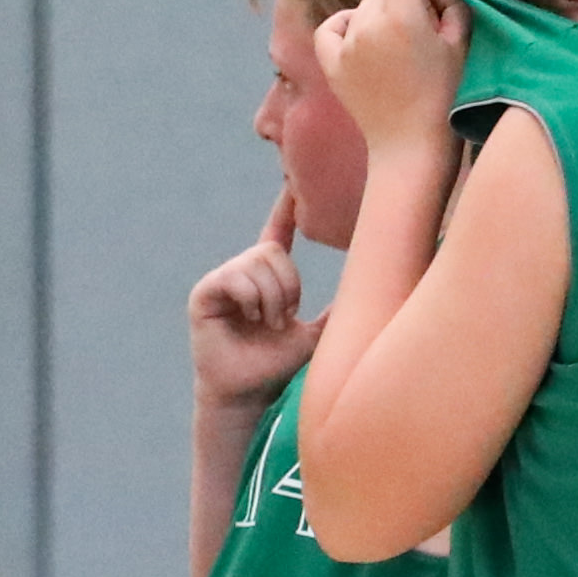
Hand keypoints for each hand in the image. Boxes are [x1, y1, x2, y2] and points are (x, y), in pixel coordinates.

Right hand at [189, 187, 316, 406]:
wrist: (248, 395)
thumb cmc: (276, 369)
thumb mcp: (317, 335)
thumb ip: (338, 312)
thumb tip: (373, 294)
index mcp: (266, 278)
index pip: (277, 233)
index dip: (284, 208)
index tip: (293, 181)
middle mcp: (241, 274)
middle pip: (272, 252)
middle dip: (288, 286)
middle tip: (283, 318)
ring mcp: (221, 282)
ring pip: (257, 263)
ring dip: (272, 297)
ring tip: (268, 323)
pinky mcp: (204, 294)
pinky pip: (235, 277)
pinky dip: (252, 299)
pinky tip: (250, 319)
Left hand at [312, 0, 467, 147]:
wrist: (412, 144)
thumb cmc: (447, 94)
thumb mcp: (461, 40)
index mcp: (403, 15)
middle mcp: (368, 26)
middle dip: (401, 1)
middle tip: (418, 34)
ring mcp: (346, 46)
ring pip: (362, 8)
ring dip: (377, 17)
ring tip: (395, 47)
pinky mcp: (331, 66)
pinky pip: (330, 28)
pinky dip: (345, 26)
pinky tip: (361, 38)